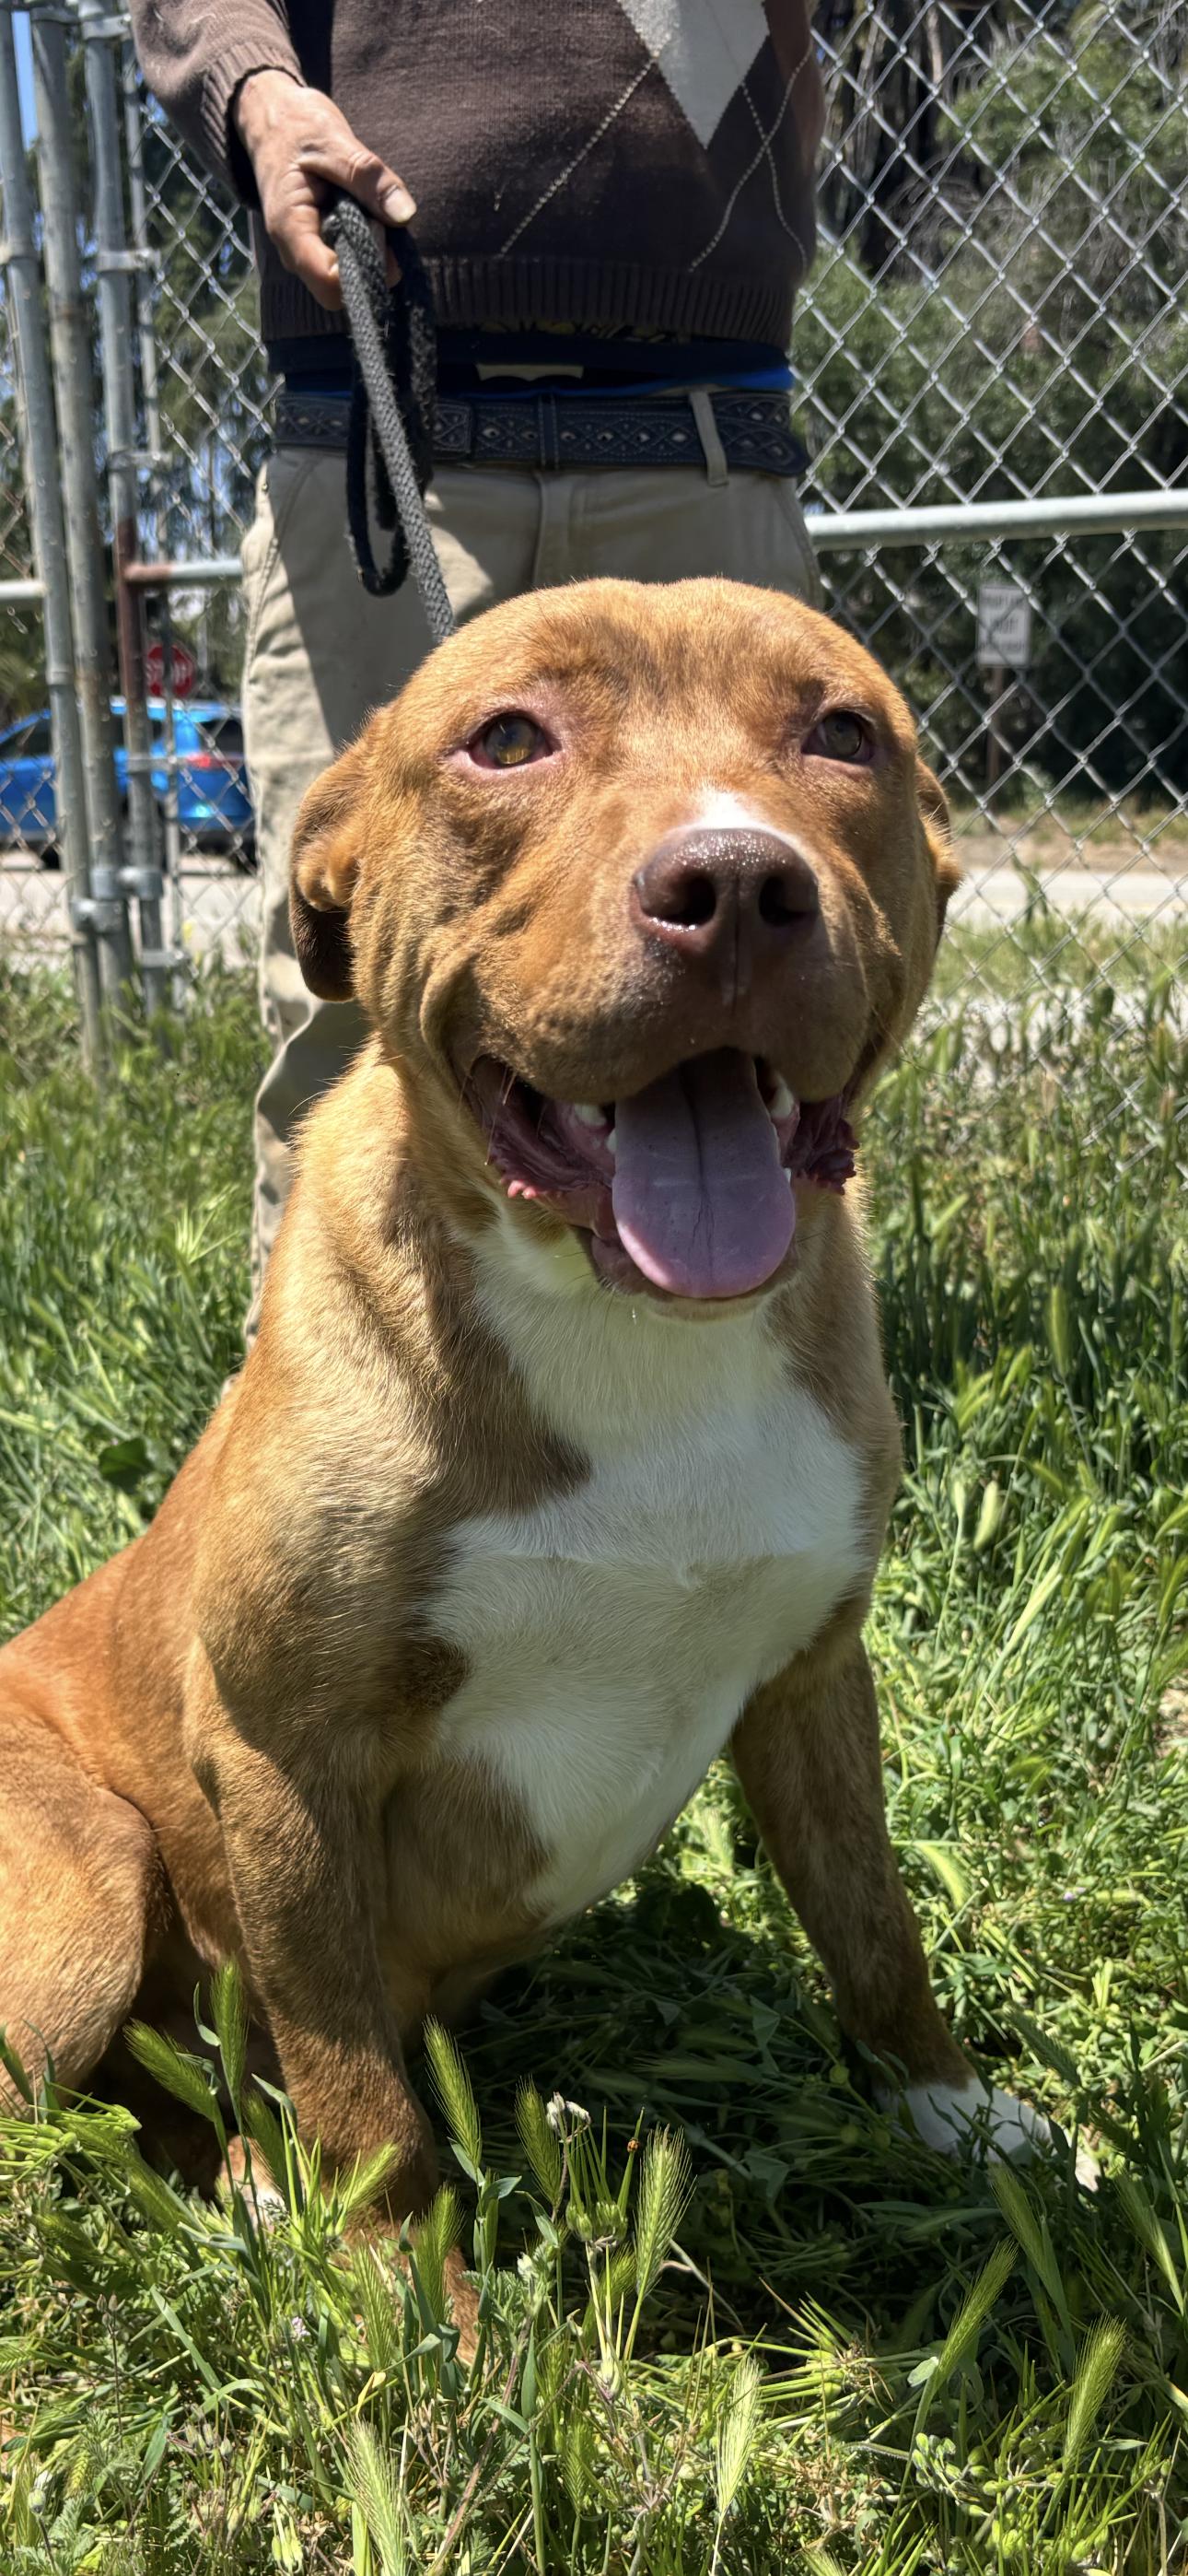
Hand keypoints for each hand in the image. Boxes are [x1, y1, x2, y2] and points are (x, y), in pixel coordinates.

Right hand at [233, 69, 415, 310]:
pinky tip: (364, 211)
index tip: (382, 232)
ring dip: (369, 250)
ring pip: (347, 278)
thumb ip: (368, 177)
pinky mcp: (318, 246)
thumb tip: (405, 215)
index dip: (365, 269)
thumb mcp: (333, 141)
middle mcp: (295, 251)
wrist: (269, 117)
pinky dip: (365, 241)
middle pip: (340, 290)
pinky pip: (347, 261)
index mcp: (291, 229)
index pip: (331, 283)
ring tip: (366, 206)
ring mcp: (305, 252)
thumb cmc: (295, 125)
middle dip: (369, 262)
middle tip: (377, 214)